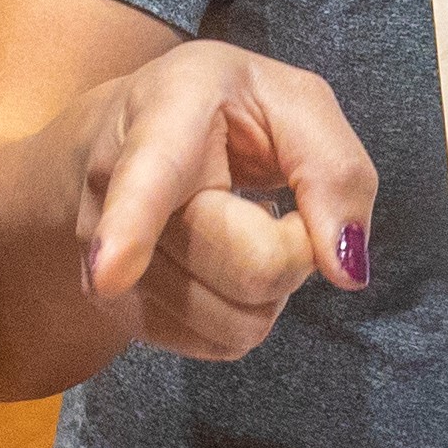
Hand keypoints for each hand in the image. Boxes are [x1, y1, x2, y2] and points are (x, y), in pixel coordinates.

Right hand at [68, 41, 377, 357]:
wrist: (131, 129)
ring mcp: (102, 261)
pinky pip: (219, 345)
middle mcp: (115, 192)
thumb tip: (346, 269)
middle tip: (273, 204)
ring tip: (240, 225)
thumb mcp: (294, 102)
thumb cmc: (226, 110)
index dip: (129, 229)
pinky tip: (218, 259)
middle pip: (248, 269)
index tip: (110, 272)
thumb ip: (336, 171)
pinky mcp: (118, 312)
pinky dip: (243, 311)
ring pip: (236, 322)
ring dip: (269, 287)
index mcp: (165, 115)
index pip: (145, 182)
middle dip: (294, 249)